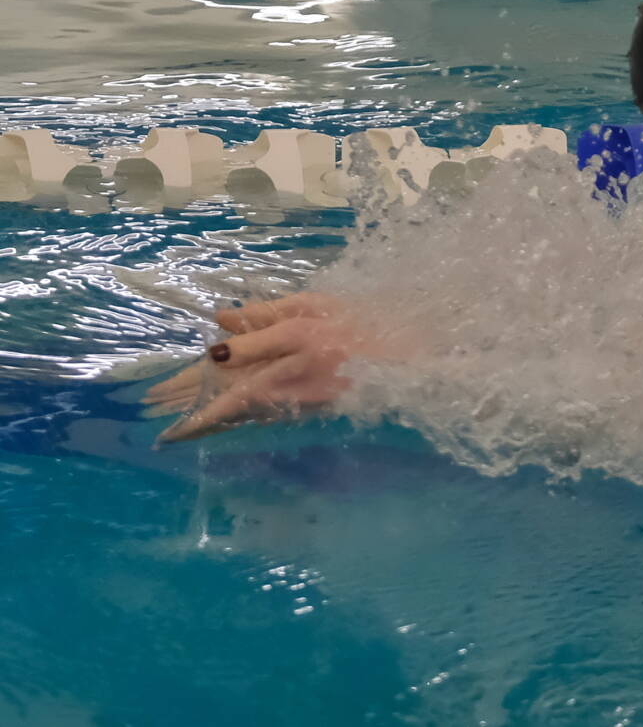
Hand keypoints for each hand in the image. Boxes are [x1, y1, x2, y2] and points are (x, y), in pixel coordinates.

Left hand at [144, 292, 374, 443]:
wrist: (402, 360)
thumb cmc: (358, 322)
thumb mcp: (315, 305)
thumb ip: (267, 313)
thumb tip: (221, 317)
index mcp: (294, 338)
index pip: (235, 358)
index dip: (200, 373)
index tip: (161, 389)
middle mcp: (291, 373)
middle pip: (229, 389)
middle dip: (189, 401)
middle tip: (149, 407)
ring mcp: (297, 398)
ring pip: (240, 410)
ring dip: (203, 418)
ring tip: (167, 427)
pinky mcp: (303, 410)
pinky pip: (258, 417)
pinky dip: (229, 422)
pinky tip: (208, 425)